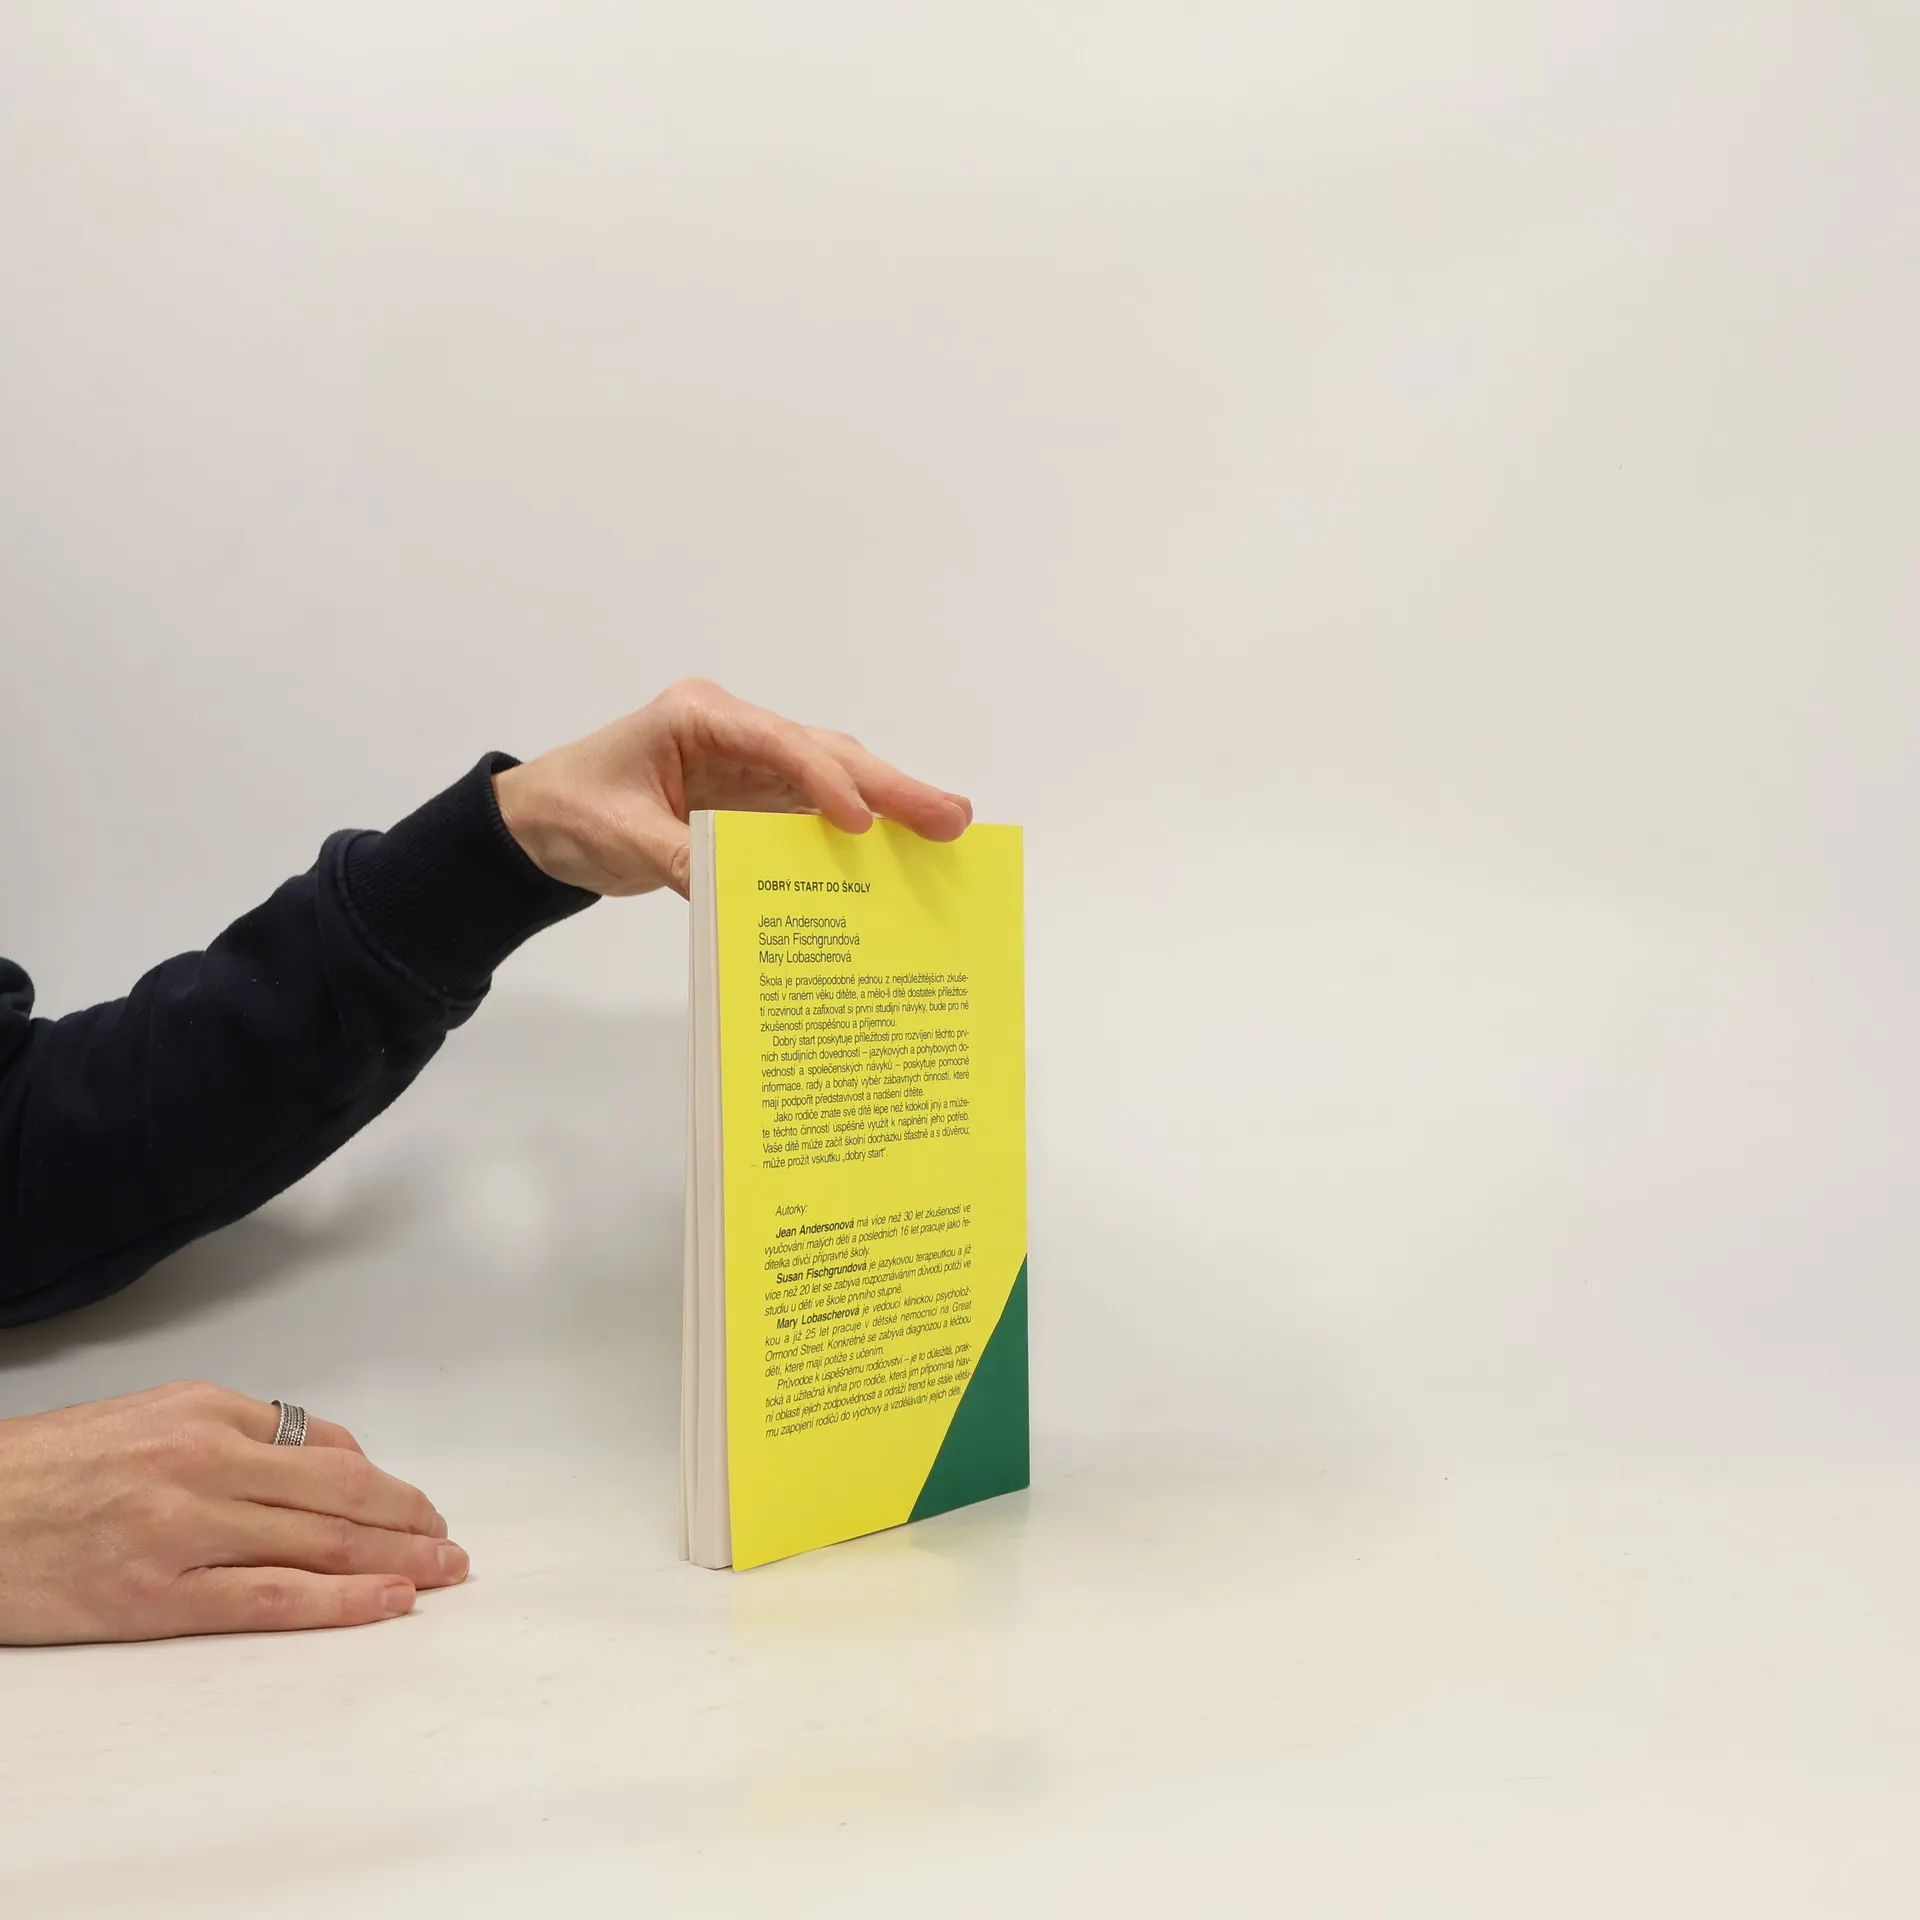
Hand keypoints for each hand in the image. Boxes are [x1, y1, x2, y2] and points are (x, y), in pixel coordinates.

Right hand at [0, 1382, 467, 1645]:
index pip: (323, 1447)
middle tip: (450, 1541)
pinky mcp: (157, 1595)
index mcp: (205, 1413)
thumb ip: (240, 1433)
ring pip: (320, 1543)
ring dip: (396, 1559)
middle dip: (408, 1519)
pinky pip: (271, 1598)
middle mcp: (204, 1463)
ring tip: (442, 1571)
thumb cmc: (47, 1469)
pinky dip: (341, 1600)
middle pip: (339, 1493)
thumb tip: (328, 1460)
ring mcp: (184, 1530)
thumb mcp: (150, 1418)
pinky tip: (387, 1601)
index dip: (383, 1482)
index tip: (414, 1505)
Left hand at [492, 678, 972, 897]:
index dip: (823, 780)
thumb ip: (682, 859)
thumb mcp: (620, 837)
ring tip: (946, 829)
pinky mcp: (754, 800)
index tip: (860, 821)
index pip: (777, 742)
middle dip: (888, 786)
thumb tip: (740, 892)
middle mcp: (735, 731)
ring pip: (832, 779)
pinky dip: (854, 833)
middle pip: (824, 753)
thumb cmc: (571, 811)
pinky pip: (813, 815)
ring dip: (888, 806)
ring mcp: (749, 765)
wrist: (539, 825)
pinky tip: (896, 854)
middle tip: (950, 816)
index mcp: (699, 716)